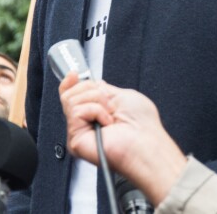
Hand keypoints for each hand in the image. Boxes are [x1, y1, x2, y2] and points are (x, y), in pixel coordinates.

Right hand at [59, 74, 186, 204]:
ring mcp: (79, 132)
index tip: (74, 73)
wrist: (146, 142)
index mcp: (95, 112)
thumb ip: (101, 89)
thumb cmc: (142, 124)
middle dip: (93, 91)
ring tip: (110, 115)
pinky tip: (106, 123)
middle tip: (109, 104)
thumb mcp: (121, 95)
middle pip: (70, 94)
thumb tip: (86, 81)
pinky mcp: (75, 140)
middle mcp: (85, 122)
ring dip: (97, 101)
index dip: (69, 83)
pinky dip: (97, 111)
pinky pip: (77, 111)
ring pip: (72, 100)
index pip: (72, 95)